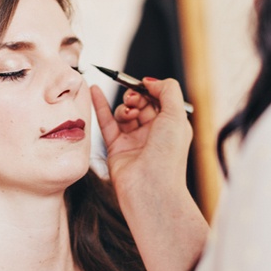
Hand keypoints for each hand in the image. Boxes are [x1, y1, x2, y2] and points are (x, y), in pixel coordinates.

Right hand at [91, 78, 191, 194]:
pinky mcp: (116, 148)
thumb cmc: (168, 156)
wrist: (150, 188)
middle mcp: (153, 134)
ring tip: (128, 113)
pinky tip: (94, 91)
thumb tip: (149, 81)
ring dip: (123, 107)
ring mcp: (134, 141)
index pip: (158, 99)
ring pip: (124, 113)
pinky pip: (106, 123)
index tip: (142, 85)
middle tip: (133, 100)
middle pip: (140, 104)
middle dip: (136, 97)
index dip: (149, 90)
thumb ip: (167, 90)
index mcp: (171, 127)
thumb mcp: (176, 116)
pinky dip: (100, 106)